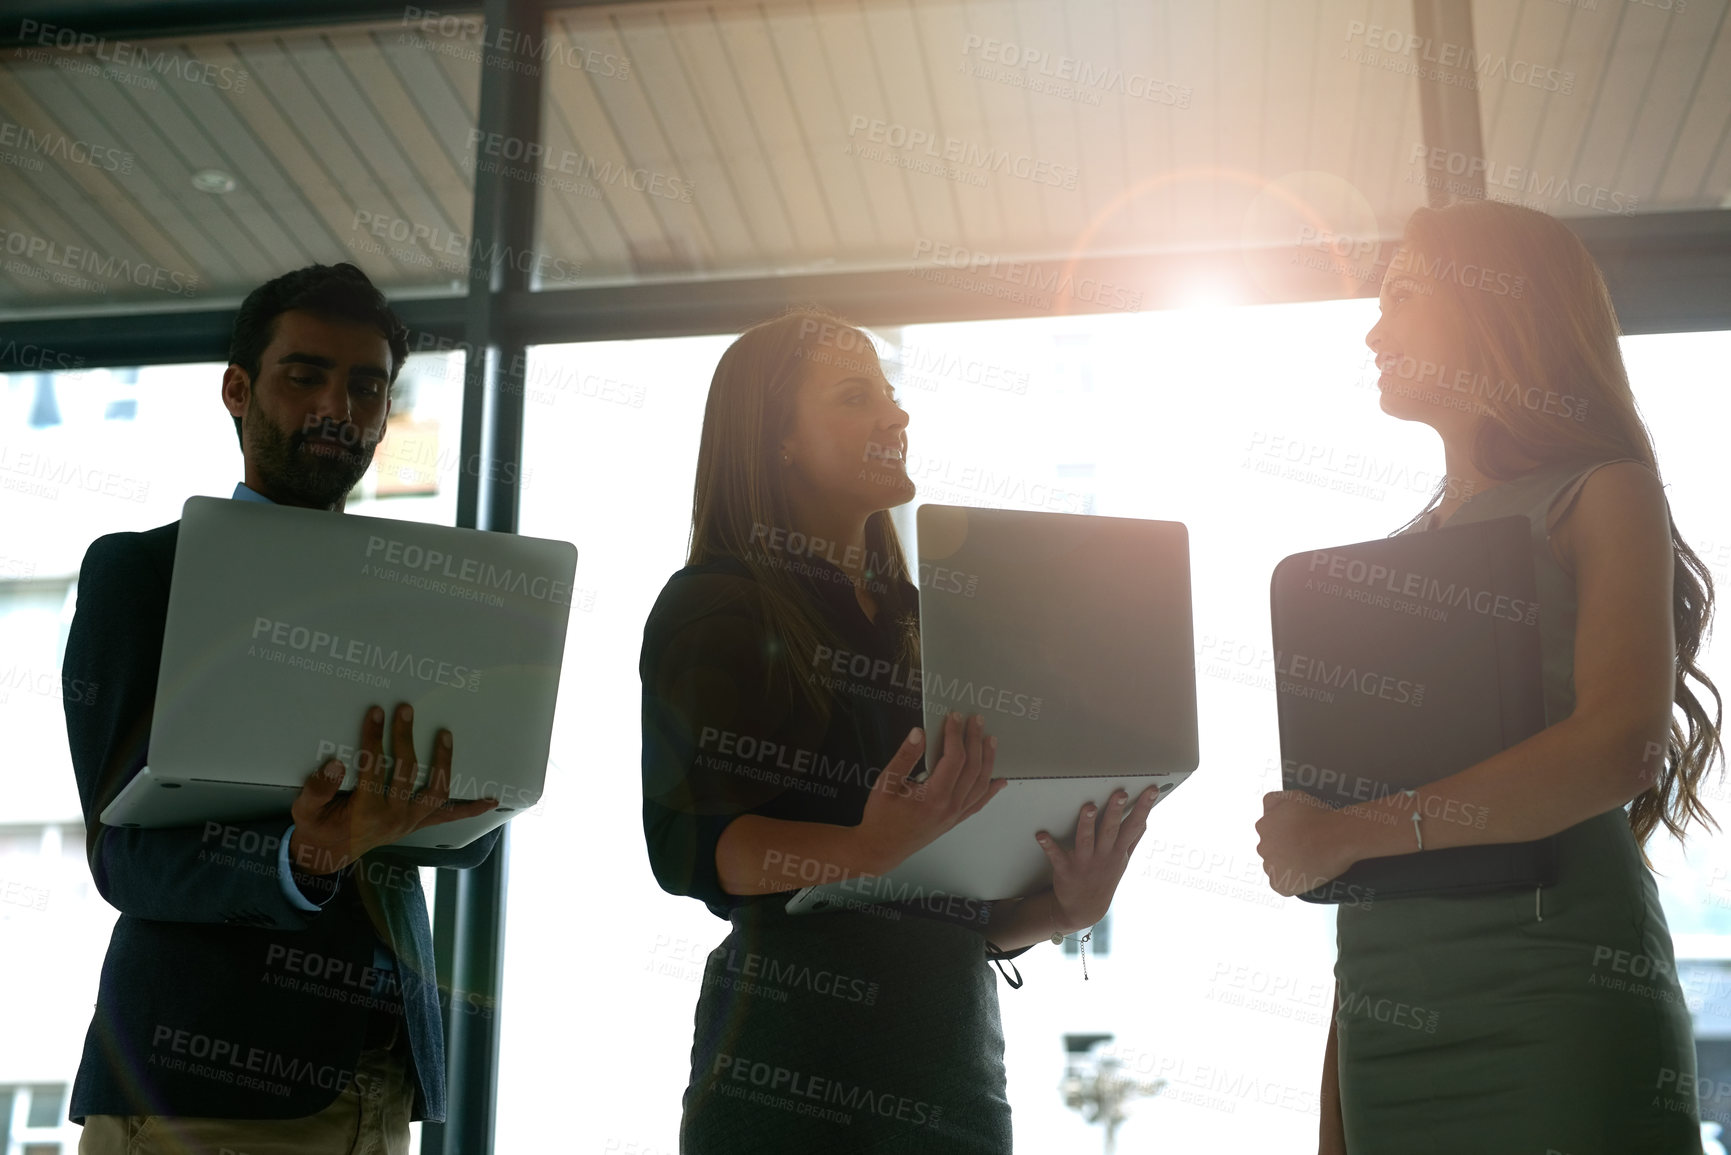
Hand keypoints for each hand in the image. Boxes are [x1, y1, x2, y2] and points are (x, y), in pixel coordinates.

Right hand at [288, 703, 498, 874]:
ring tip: (444, 734)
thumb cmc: (317, 828)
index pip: (373, 767)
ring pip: (435, 791)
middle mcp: (394, 817)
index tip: (376, 713)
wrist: (327, 855)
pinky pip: (448, 816)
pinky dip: (470, 809)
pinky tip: (492, 800)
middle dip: (405, 738)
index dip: (374, 738)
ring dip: (443, 762)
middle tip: (404, 710)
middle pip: (407, 772)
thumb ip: (318, 788)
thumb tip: (335, 763)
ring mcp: (410, 821)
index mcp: (366, 811)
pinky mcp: (417, 823)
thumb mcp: (305, 810)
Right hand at [854, 712, 1006, 873]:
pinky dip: (990, 790)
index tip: (954, 717)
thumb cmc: (881, 817)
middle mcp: (950, 806)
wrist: (881, 849)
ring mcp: (955, 815)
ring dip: (987, 760)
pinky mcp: (954, 820)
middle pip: (972, 768)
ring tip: (990, 740)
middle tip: (977, 720)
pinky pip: (978, 803)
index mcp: (934, 796)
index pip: (954, 758)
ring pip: (980, 784)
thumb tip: (919, 733)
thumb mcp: (885, 783)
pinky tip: (999, 781)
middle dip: (975, 740)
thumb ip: (904, 757)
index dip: (956, 734)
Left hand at [1037, 786, 1157, 935]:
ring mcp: (1085, 863)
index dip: (1144, 807)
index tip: (1151, 790)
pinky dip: (1049, 846)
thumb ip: (1133, 840)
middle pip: (1111, 830)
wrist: (1084, 910)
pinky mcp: (1065, 870)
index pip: (1134, 825)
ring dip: (1087, 824)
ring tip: (1089, 807)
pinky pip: (1057, 856)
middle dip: (1115, 812)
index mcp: (1118, 850)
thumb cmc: (1104, 878)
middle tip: (1120, 794)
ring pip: (1086, 840)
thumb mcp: (1122, 861)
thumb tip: (1145, 821)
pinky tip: (1042, 835)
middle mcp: (1104, 855)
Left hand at [1255, 790, 1358, 896]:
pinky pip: (1281, 886)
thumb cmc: (1320, 815)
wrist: (1338, 836)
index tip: (1300, 836)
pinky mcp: (1281, 884)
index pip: (1269, 833)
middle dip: (1285, 850)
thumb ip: (1274, 800)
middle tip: (1307, 850)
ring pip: (1276, 868)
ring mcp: (1271, 867)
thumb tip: (1265, 809)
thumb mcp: (1294, 795)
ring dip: (1287, 867)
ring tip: (1309, 863)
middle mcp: (1262, 846)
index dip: (1285, 836)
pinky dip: (1291, 884)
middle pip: (1272, 851)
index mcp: (1263, 826)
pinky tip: (1305, 877)